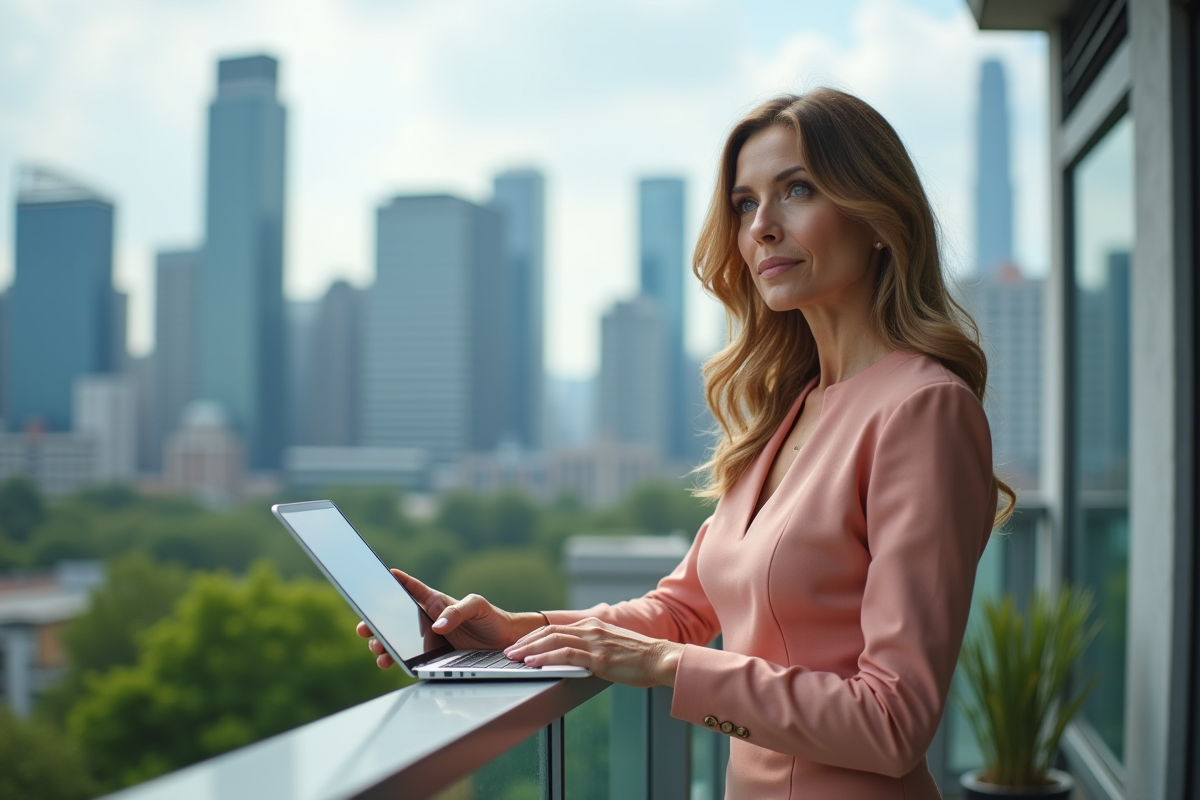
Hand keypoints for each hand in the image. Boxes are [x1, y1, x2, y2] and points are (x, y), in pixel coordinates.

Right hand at [355, 569, 545, 668]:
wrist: (503, 644)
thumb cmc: (490, 618)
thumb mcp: (477, 606)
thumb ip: (457, 611)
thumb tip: (436, 625)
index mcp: (436, 602)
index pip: (412, 589)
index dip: (397, 582)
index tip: (382, 576)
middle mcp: (428, 619)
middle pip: (395, 619)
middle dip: (376, 622)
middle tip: (364, 628)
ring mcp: (427, 639)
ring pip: (397, 640)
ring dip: (382, 644)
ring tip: (376, 648)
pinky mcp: (432, 656)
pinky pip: (409, 657)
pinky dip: (395, 660)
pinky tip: (388, 662)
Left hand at [503, 617, 683, 687]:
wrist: (661, 659)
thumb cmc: (639, 657)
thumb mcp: (612, 645)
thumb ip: (593, 646)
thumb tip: (576, 657)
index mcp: (593, 624)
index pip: (556, 628)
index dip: (535, 636)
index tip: (520, 644)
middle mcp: (590, 628)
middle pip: (549, 632)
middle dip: (526, 641)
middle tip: (509, 651)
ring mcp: (594, 642)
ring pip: (553, 641)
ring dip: (529, 649)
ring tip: (514, 657)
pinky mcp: (598, 656)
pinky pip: (565, 655)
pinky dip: (546, 658)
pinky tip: (533, 663)